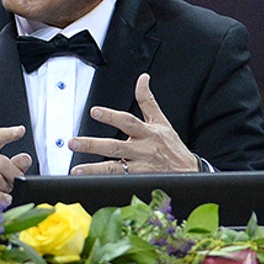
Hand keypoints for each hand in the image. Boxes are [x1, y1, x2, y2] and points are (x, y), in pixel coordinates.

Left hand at [68, 73, 199, 174]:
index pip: (128, 122)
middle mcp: (143, 150)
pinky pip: (120, 182)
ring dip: (94, 169)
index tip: (94, 111)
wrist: (189, 173)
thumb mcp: (163, 122)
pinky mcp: (139, 182)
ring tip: (76, 170)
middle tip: (73, 143)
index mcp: (148, 133)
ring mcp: (141, 168)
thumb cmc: (172, 147)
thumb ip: (148, 101)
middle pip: (116, 147)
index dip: (111, 116)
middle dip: (93, 145)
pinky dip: (105, 183)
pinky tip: (90, 184)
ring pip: (115, 169)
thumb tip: (142, 79)